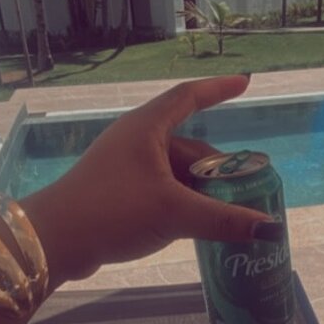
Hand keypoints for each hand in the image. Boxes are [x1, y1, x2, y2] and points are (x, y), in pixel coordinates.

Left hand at [22, 76, 279, 283]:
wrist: (54, 241)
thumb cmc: (113, 210)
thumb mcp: (174, 213)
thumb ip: (223, 220)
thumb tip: (269, 227)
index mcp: (147, 129)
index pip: (189, 97)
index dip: (218, 90)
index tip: (244, 83)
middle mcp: (136, 141)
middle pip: (189, 147)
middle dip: (217, 169)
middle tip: (245, 190)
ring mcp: (124, 168)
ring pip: (175, 174)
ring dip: (200, 192)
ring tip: (225, 215)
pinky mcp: (117, 194)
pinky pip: (161, 191)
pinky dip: (182, 204)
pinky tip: (195, 226)